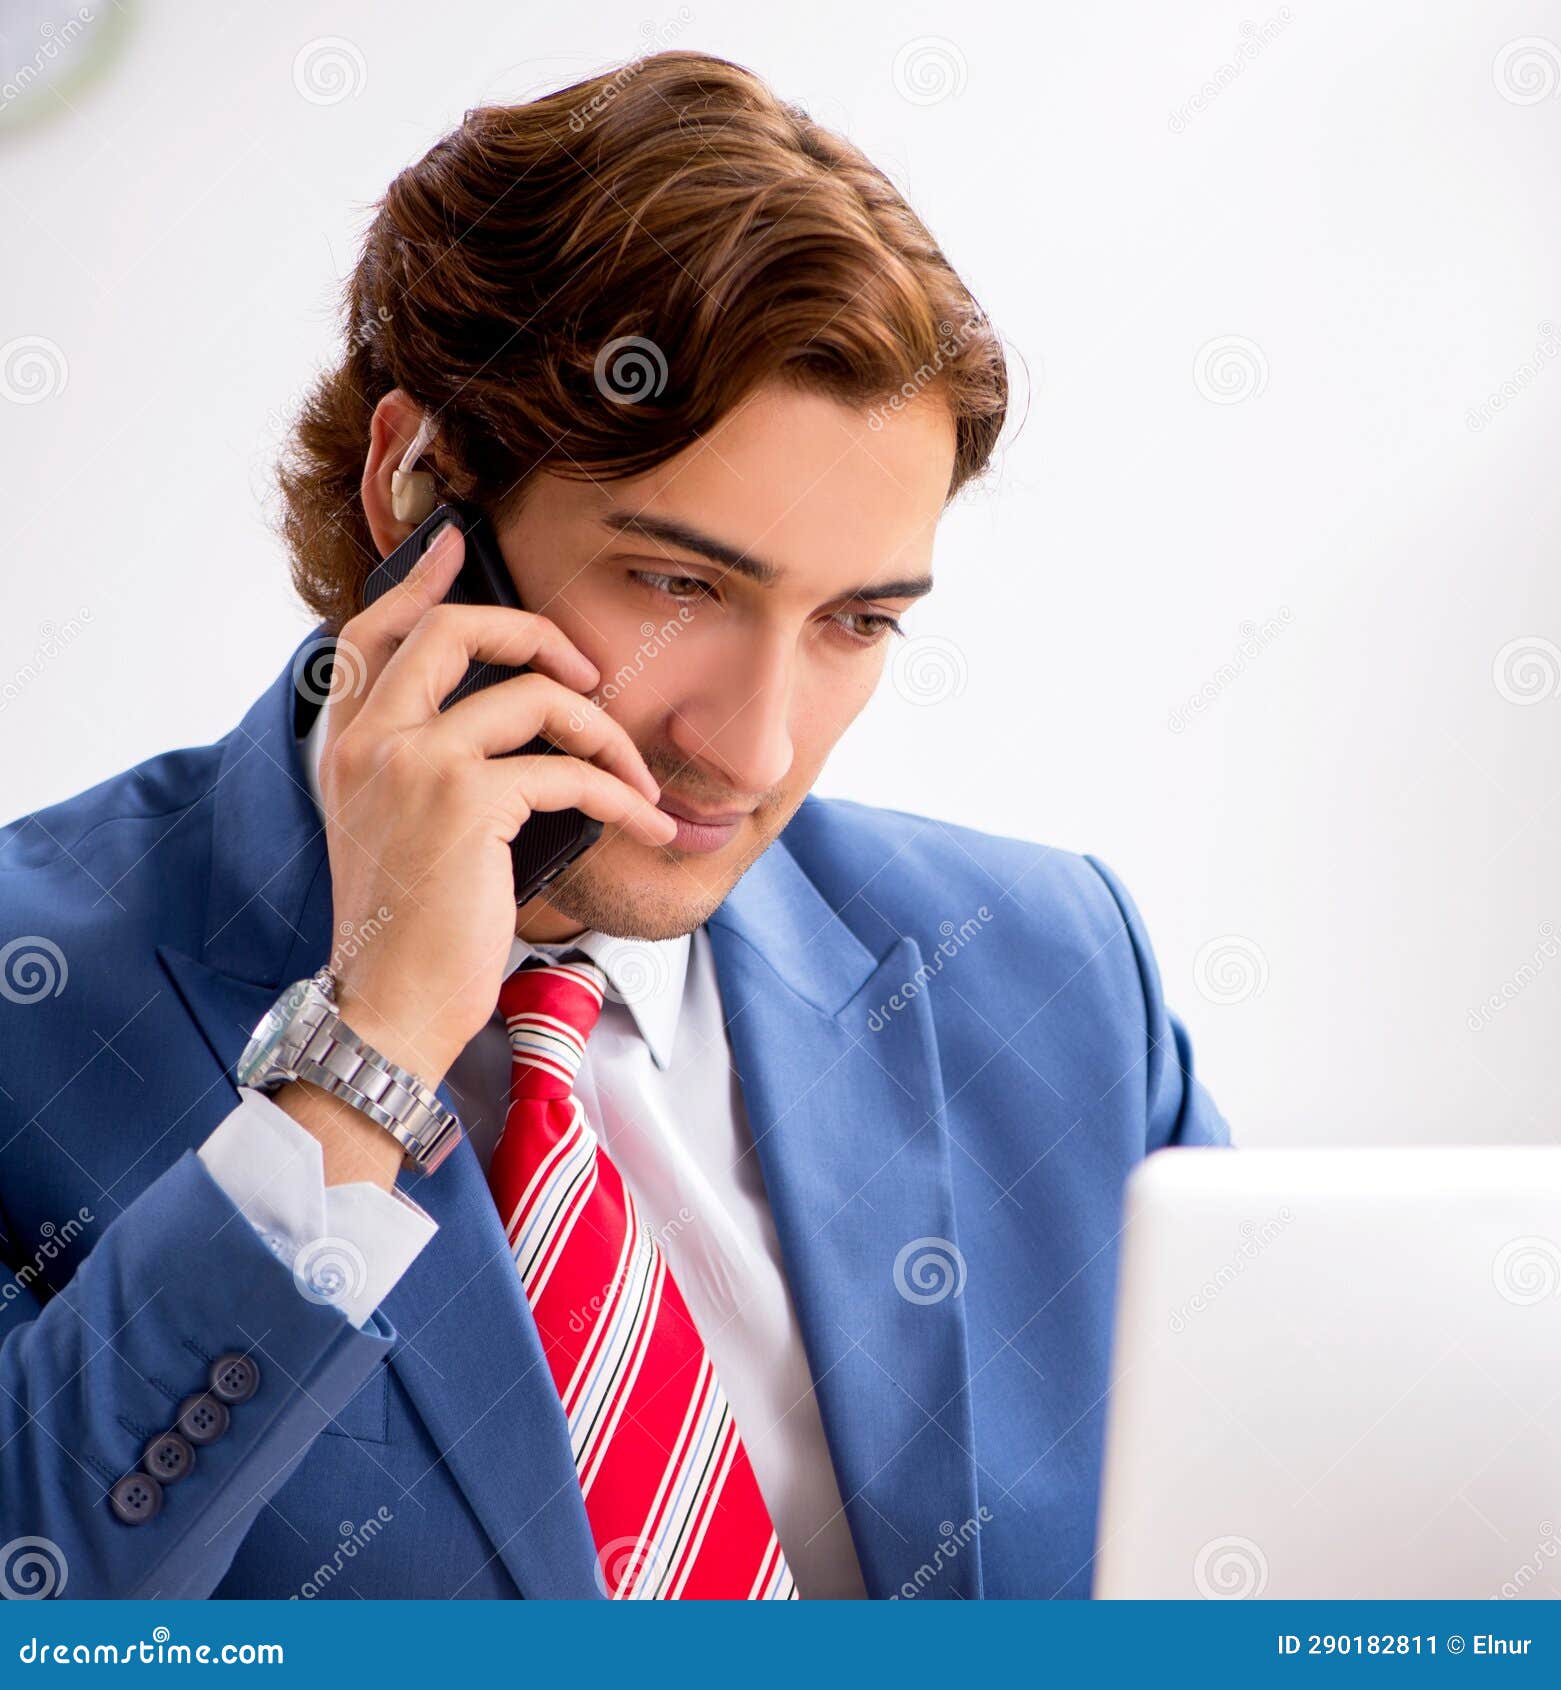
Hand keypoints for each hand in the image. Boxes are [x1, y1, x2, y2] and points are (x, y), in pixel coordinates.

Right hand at [306, 521, 675, 1094]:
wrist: (390, 1005)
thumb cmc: (410, 930)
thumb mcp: (396, 833)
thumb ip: (426, 769)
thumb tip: (511, 729)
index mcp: (349, 746)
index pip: (370, 634)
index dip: (420, 584)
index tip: (460, 549)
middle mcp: (372, 741)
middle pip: (452, 631)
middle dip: (533, 632)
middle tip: (584, 668)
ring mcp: (415, 765)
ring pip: (532, 696)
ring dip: (604, 732)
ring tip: (637, 778)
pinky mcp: (466, 802)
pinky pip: (569, 771)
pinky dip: (621, 795)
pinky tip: (645, 822)